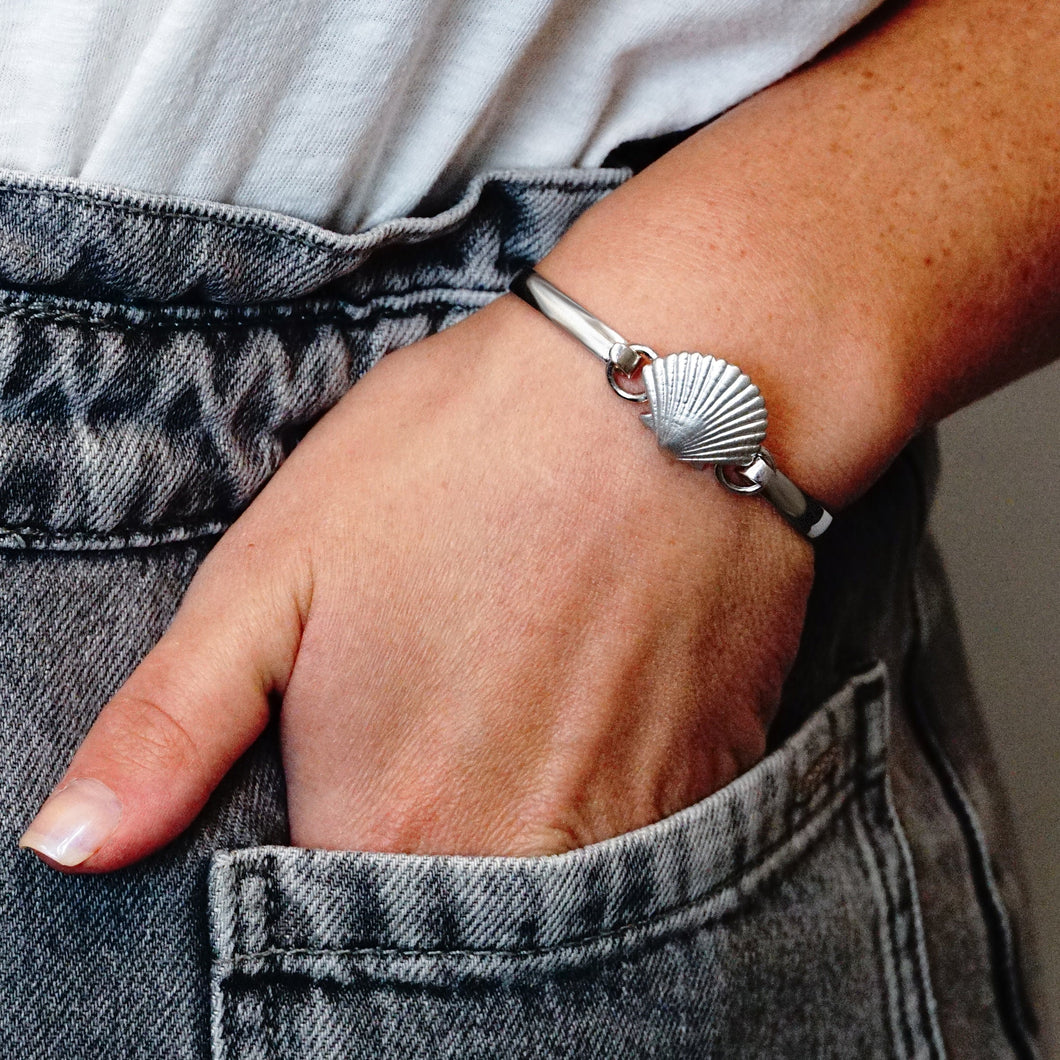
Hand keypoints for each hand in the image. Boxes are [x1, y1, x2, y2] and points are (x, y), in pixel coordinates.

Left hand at [18, 293, 813, 869]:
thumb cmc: (459, 460)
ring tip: (519, 690)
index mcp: (382, 818)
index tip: (343, 765)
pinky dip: (599, 790)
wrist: (669, 394)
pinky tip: (591, 690)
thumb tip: (73, 848)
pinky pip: (631, 838)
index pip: (321, 915)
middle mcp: (513, 857)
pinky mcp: (708, 782)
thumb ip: (171, 727)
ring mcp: (628, 831)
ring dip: (517, 814)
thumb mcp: (275, 567)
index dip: (319, 844)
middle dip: (421, 832)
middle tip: (439, 711)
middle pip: (438, 907)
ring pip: (540, 884)